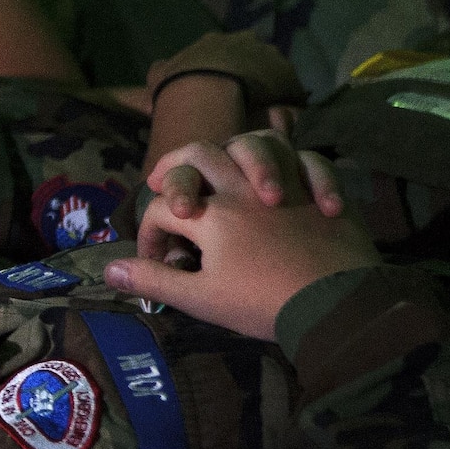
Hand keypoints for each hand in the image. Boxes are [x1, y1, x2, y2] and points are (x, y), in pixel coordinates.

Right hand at [106, 137, 377, 338]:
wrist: (339, 306)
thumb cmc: (264, 303)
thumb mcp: (200, 298)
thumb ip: (154, 279)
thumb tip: (109, 271)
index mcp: (211, 213)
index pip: (163, 208)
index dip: (150, 234)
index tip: (156, 264)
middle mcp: (243, 186)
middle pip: (199, 154)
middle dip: (176, 166)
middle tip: (164, 182)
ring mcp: (287, 183)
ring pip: (254, 142)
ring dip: (234, 154)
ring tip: (227, 172)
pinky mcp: (321, 191)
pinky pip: (309, 160)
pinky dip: (298, 168)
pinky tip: (288, 189)